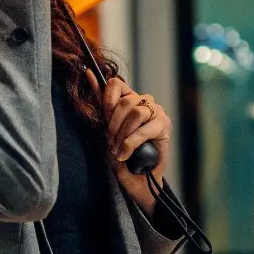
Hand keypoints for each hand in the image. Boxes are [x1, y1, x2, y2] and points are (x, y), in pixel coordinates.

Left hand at [104, 74, 170, 217]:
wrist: (138, 180)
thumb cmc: (122, 154)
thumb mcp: (106, 127)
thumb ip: (101, 103)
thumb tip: (89, 74)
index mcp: (129, 99)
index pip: (116, 84)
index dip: (107, 100)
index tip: (104, 119)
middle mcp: (144, 102)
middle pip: (125, 102)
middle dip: (113, 125)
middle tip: (110, 143)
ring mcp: (156, 112)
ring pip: (135, 113)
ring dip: (122, 135)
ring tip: (118, 151)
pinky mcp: (164, 126)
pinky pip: (143, 129)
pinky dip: (130, 143)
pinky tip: (125, 154)